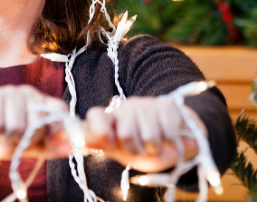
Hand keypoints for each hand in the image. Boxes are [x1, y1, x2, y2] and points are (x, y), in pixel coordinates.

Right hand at [0, 85, 71, 159]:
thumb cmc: (2, 138)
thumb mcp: (28, 146)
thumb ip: (50, 147)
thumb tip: (71, 149)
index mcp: (41, 102)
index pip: (60, 110)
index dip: (58, 129)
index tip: (48, 143)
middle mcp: (28, 93)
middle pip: (39, 122)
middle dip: (25, 140)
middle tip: (13, 140)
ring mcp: (10, 92)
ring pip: (17, 125)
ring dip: (5, 139)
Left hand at [85, 97, 207, 172]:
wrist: (178, 144)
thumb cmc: (146, 149)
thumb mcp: (123, 152)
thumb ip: (104, 145)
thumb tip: (78, 142)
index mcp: (112, 118)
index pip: (95, 116)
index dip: (101, 132)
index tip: (112, 146)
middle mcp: (127, 107)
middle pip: (125, 133)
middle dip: (136, 150)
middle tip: (142, 150)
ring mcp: (147, 104)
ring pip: (148, 135)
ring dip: (154, 147)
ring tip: (156, 144)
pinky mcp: (168, 106)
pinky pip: (167, 130)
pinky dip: (170, 141)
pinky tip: (169, 138)